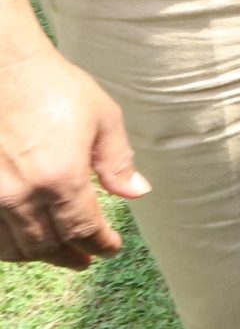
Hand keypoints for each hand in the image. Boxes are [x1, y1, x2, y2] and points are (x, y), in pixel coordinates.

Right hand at [0, 43, 146, 268]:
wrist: (4, 70)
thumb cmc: (55, 87)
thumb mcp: (102, 118)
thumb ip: (117, 161)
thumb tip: (137, 192)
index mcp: (60, 178)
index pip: (83, 229)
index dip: (100, 244)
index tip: (110, 249)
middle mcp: (21, 195)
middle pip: (47, 245)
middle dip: (71, 255)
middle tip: (86, 259)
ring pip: (14, 247)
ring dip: (39, 255)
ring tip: (58, 253)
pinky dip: (8, 246)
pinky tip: (22, 241)